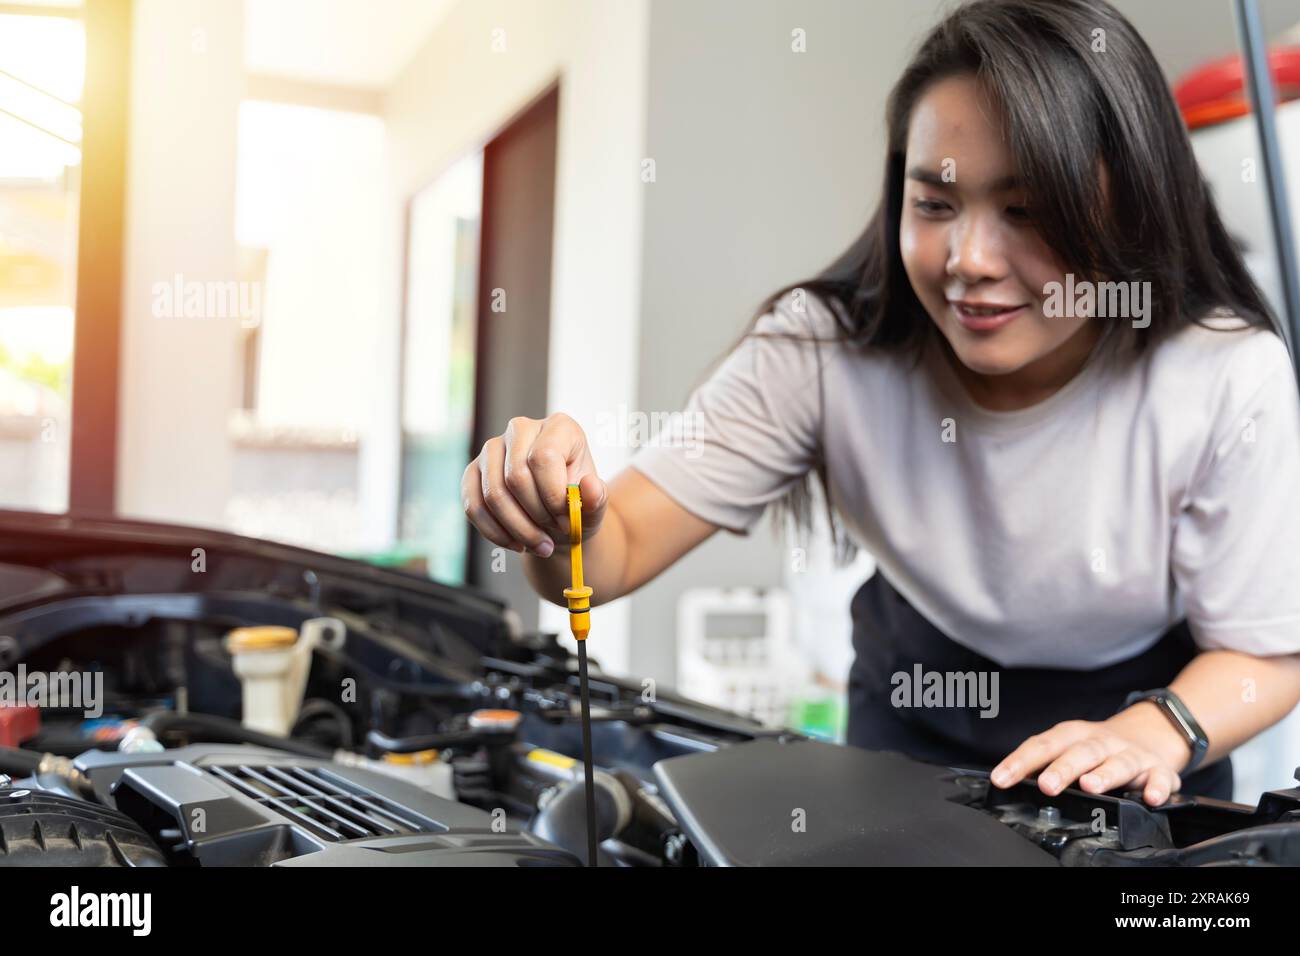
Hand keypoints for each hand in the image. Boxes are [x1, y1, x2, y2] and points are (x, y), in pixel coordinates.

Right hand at [462, 414, 607, 557]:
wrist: (558, 519)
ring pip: (493, 494)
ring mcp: (492, 448)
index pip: (544, 457)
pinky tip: (516, 544)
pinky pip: (474, 506)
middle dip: (536, 515)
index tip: (567, 519)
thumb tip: (590, 485)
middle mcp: (521, 429)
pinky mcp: (473, 472)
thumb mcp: (594, 507)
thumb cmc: (578, 506)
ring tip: (540, 545)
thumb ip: (597, 498)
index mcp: (559, 427)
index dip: (553, 495)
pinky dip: (495, 533)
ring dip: (518, 529)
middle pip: (515, 477)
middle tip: (555, 533)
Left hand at [989, 705, 1190, 806]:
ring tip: (1091, 786)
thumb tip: (1009, 779)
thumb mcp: (1070, 747)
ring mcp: (1131, 755)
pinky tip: (1151, 797)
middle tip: (1046, 785)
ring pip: (1119, 763)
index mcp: (1074, 735)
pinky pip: (1160, 778)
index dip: (1020, 762)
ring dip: (1105, 774)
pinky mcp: (1159, 769)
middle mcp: (1102, 742)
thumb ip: (1045, 762)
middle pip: (1081, 752)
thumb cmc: (1098, 747)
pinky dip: (1158, 787)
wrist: (1151, 732)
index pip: (1043, 745)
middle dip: (1063, 768)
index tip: (1002, 778)